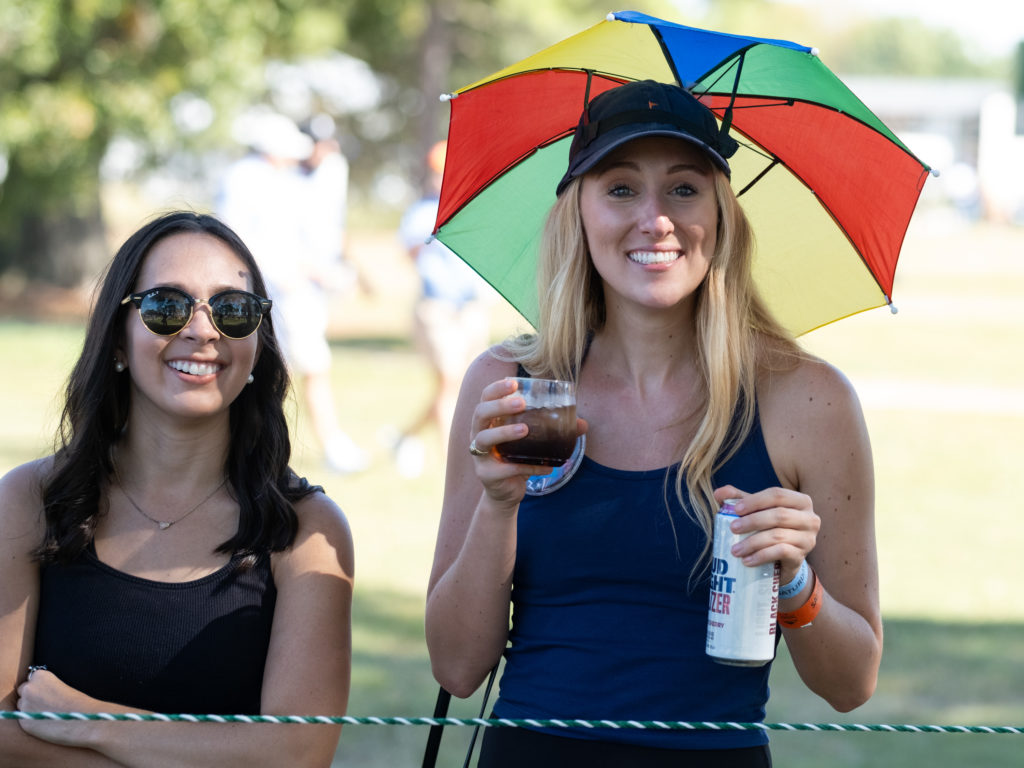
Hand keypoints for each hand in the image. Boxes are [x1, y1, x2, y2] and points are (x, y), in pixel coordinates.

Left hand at [16, 668, 102, 746]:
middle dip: (31, 696)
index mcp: (40, 675)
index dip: (39, 686)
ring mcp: (24, 705)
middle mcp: (28, 689)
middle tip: (46, 703)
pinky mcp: (24, 722)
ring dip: (29, 708)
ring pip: (22, 705)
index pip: (31, 678)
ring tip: (48, 713)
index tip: (47, 692)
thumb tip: (38, 692)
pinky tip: (46, 722)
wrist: (84, 719)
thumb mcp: (62, 684)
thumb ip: (46, 685)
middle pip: (23, 691)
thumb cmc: (78, 701)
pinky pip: (24, 719)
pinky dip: (31, 720)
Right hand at [468, 378, 586, 508]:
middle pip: (480, 414)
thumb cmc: (517, 458)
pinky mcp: (487, 475)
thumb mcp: (532, 442)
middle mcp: (478, 435)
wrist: (506, 493)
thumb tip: (582, 424)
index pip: (485, 398)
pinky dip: (528, 467)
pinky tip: (547, 467)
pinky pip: (506, 469)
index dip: (496, 389)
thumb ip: (553, 431)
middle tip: (521, 403)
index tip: (515, 383)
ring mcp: (480, 456)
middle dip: (499, 406)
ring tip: (525, 430)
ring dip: (505, 432)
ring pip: (485, 439)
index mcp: (488, 422)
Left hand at [713, 485, 819, 583]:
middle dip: (752, 521)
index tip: (736, 509)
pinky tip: (746, 560)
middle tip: (732, 528)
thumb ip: (739, 499)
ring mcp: (808, 538)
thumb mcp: (756, 511)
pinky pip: (781, 553)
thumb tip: (718, 493)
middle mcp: (810, 518)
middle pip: (779, 515)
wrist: (783, 560)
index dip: (755, 501)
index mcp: (800, 501)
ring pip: (778, 536)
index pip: (777, 494)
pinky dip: (761, 556)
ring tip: (735, 549)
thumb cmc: (770, 528)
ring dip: (753, 542)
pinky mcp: (801, 556)